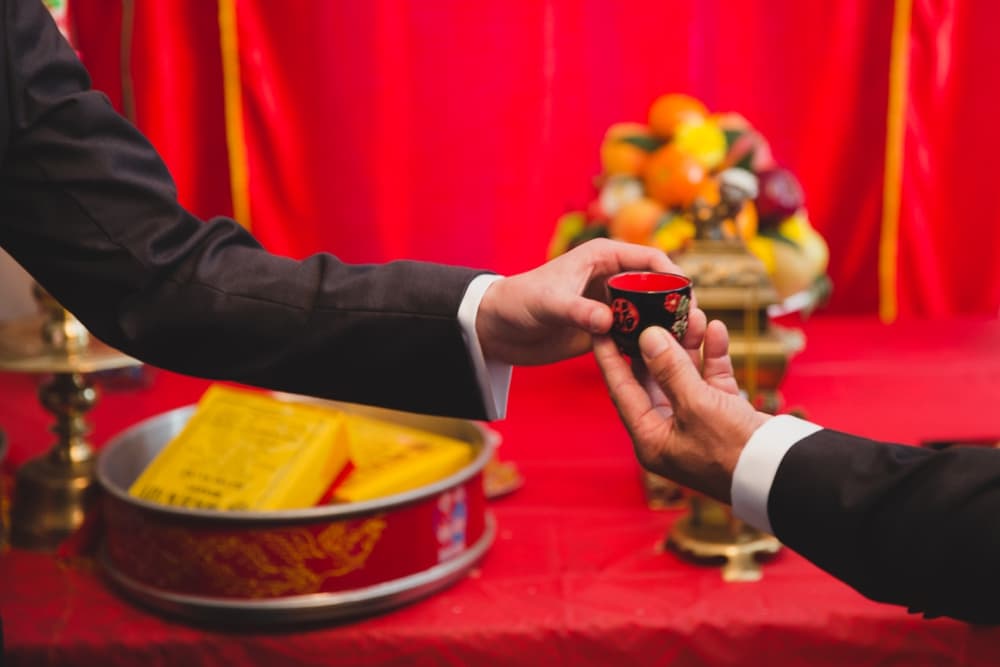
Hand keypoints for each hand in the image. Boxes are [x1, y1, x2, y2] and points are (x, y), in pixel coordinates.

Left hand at [476, 238, 682, 365]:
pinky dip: (648, 346)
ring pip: (650, 315)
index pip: (651, 260)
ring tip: (684, 348)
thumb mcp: (550, 304)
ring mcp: (610, 306)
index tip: (687, 298)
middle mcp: (612, 279)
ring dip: (666, 329)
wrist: (498, 328)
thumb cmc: (519, 301)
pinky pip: (634, 337)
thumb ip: (579, 311)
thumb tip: (607, 321)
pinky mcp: (604, 331)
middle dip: (676, 306)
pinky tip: (660, 363)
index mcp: (603, 257)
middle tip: (692, 328)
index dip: (673, 276)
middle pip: (657, 289)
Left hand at [593, 318, 770, 502]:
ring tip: (691, 312)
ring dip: (687, 343)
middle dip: (656, 342)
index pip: (621, 389)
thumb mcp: (696, 405)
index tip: (600, 327)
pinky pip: (711, 379)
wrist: (785, 474)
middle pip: (653, 377)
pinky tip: (716, 329)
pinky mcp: (724, 415)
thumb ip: (669, 369)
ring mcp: (697, 423)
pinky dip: (713, 356)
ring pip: (684, 374)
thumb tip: (647, 336)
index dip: (609, 357)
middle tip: (650, 310)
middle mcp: (669, 431)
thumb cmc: (733, 449)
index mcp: (650, 438)